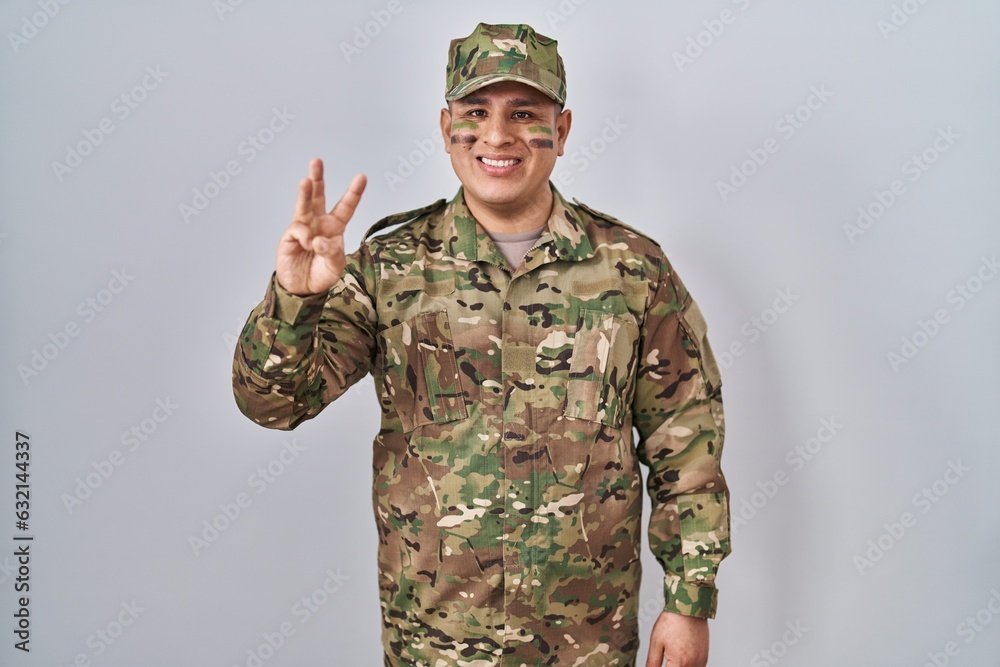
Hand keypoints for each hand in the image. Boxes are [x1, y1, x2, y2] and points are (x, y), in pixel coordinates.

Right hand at [276, 158, 365, 294]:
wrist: (303, 288)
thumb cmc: (322, 273)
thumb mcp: (335, 266)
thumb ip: (331, 253)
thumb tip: (317, 240)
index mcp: (335, 227)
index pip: (346, 207)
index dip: (353, 193)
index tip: (361, 177)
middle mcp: (318, 222)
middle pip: (318, 196)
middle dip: (317, 178)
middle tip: (316, 161)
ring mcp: (303, 227)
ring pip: (303, 205)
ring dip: (304, 193)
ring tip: (305, 181)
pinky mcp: (290, 236)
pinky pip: (298, 230)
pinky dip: (304, 236)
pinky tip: (307, 245)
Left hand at [645, 611, 708, 666]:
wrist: (688, 608)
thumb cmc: (672, 622)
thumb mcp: (656, 643)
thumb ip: (653, 662)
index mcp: (680, 664)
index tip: (658, 662)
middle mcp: (693, 665)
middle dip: (670, 666)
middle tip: (666, 657)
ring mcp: (701, 661)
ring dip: (679, 666)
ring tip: (672, 655)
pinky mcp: (704, 657)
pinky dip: (688, 665)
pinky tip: (680, 657)